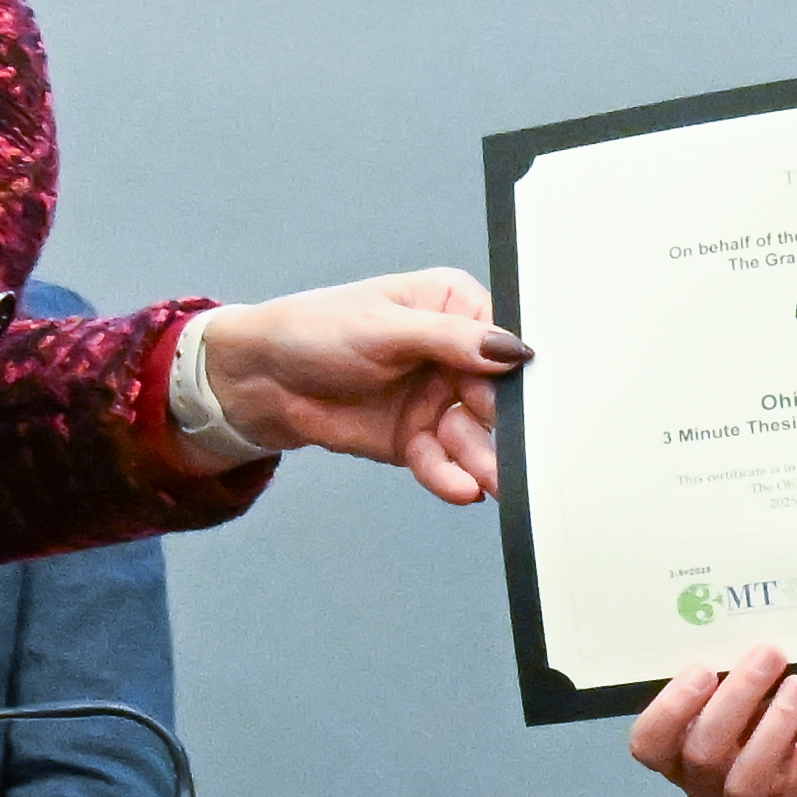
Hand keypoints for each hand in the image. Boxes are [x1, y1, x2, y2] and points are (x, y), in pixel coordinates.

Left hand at [191, 270, 518, 500]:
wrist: (261, 380)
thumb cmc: (313, 331)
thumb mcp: (383, 327)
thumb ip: (450, 339)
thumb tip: (510, 348)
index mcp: (453, 307)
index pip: (503, 337)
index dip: (518, 368)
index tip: (535, 397)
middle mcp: (454, 354)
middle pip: (498, 393)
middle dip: (507, 424)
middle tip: (521, 449)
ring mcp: (438, 399)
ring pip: (475, 434)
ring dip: (484, 459)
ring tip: (491, 480)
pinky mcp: (417, 439)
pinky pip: (443, 462)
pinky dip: (452, 476)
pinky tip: (462, 488)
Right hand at [633, 644, 796, 796]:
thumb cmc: (788, 697)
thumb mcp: (763, 676)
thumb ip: (740, 665)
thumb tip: (738, 638)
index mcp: (682, 750)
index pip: (650, 744)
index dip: (669, 711)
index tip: (703, 669)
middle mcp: (704, 788)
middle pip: (700, 756)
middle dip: (735, 700)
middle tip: (770, 656)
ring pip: (741, 784)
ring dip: (772, 730)